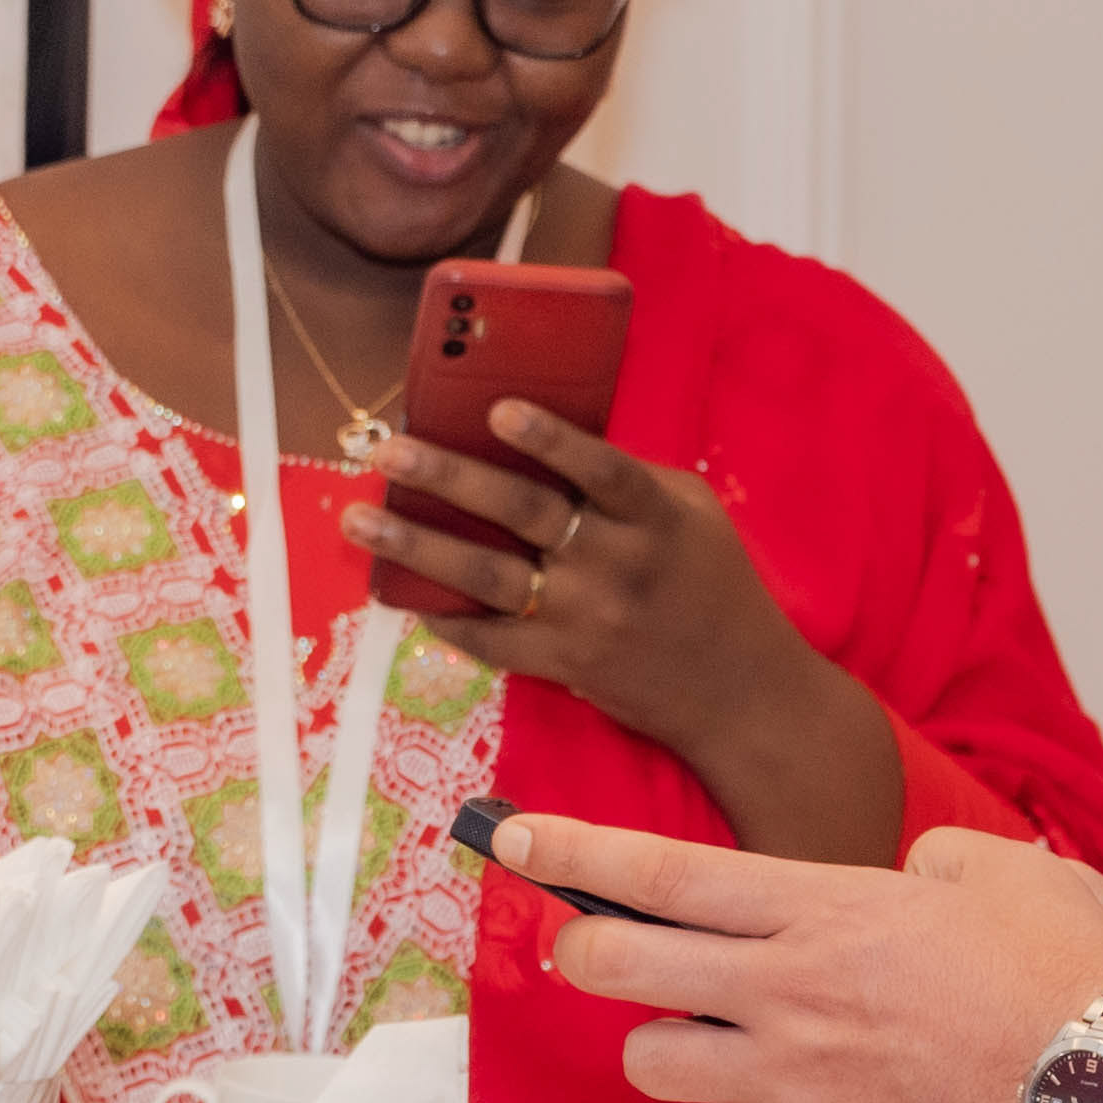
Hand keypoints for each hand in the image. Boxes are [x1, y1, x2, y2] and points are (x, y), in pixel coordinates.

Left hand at [349, 407, 880, 841]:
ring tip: (360, 517)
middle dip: (450, 478)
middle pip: (524, 514)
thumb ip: (628, 481)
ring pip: (489, 577)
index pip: (599, 469)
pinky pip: (495, 641)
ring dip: (417, 545)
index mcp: (655, 516)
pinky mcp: (568, 663)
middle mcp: (618, 564)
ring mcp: (588, 618)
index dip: (550, 439)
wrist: (741, 692)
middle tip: (390, 450)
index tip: (497, 410)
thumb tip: (543, 440)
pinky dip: (448, 621)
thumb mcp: (691, 515)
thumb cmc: (712, 583)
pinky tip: (400, 597)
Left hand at [494, 808, 1102, 1102]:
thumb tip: (904, 888)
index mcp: (826, 908)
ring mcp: (798, 1085)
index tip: (510, 840)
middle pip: (618, 970)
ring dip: (672, 1050)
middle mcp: (789, 994)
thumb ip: (927, 868)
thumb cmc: (1090, 977)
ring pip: (656, 1067)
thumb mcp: (1006, 873)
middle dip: (584, 950)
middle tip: (593, 947)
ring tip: (721, 1043)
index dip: (570, 853)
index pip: (661, 872)